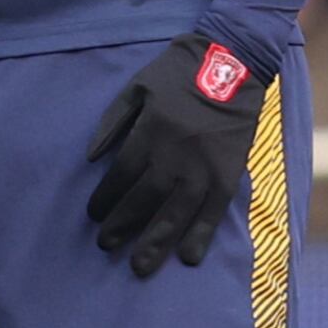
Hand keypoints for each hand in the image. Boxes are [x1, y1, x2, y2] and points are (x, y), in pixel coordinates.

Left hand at [83, 34, 270, 275]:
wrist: (235, 61)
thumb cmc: (179, 72)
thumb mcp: (138, 87)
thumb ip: (113, 122)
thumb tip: (92, 158)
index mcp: (151, 131)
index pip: (121, 174)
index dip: (105, 198)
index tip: (93, 215)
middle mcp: (175, 154)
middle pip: (144, 199)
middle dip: (122, 225)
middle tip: (105, 246)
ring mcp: (204, 166)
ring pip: (176, 212)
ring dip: (156, 241)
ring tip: (139, 266)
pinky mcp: (229, 173)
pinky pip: (213, 210)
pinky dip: (201, 235)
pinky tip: (187, 257)